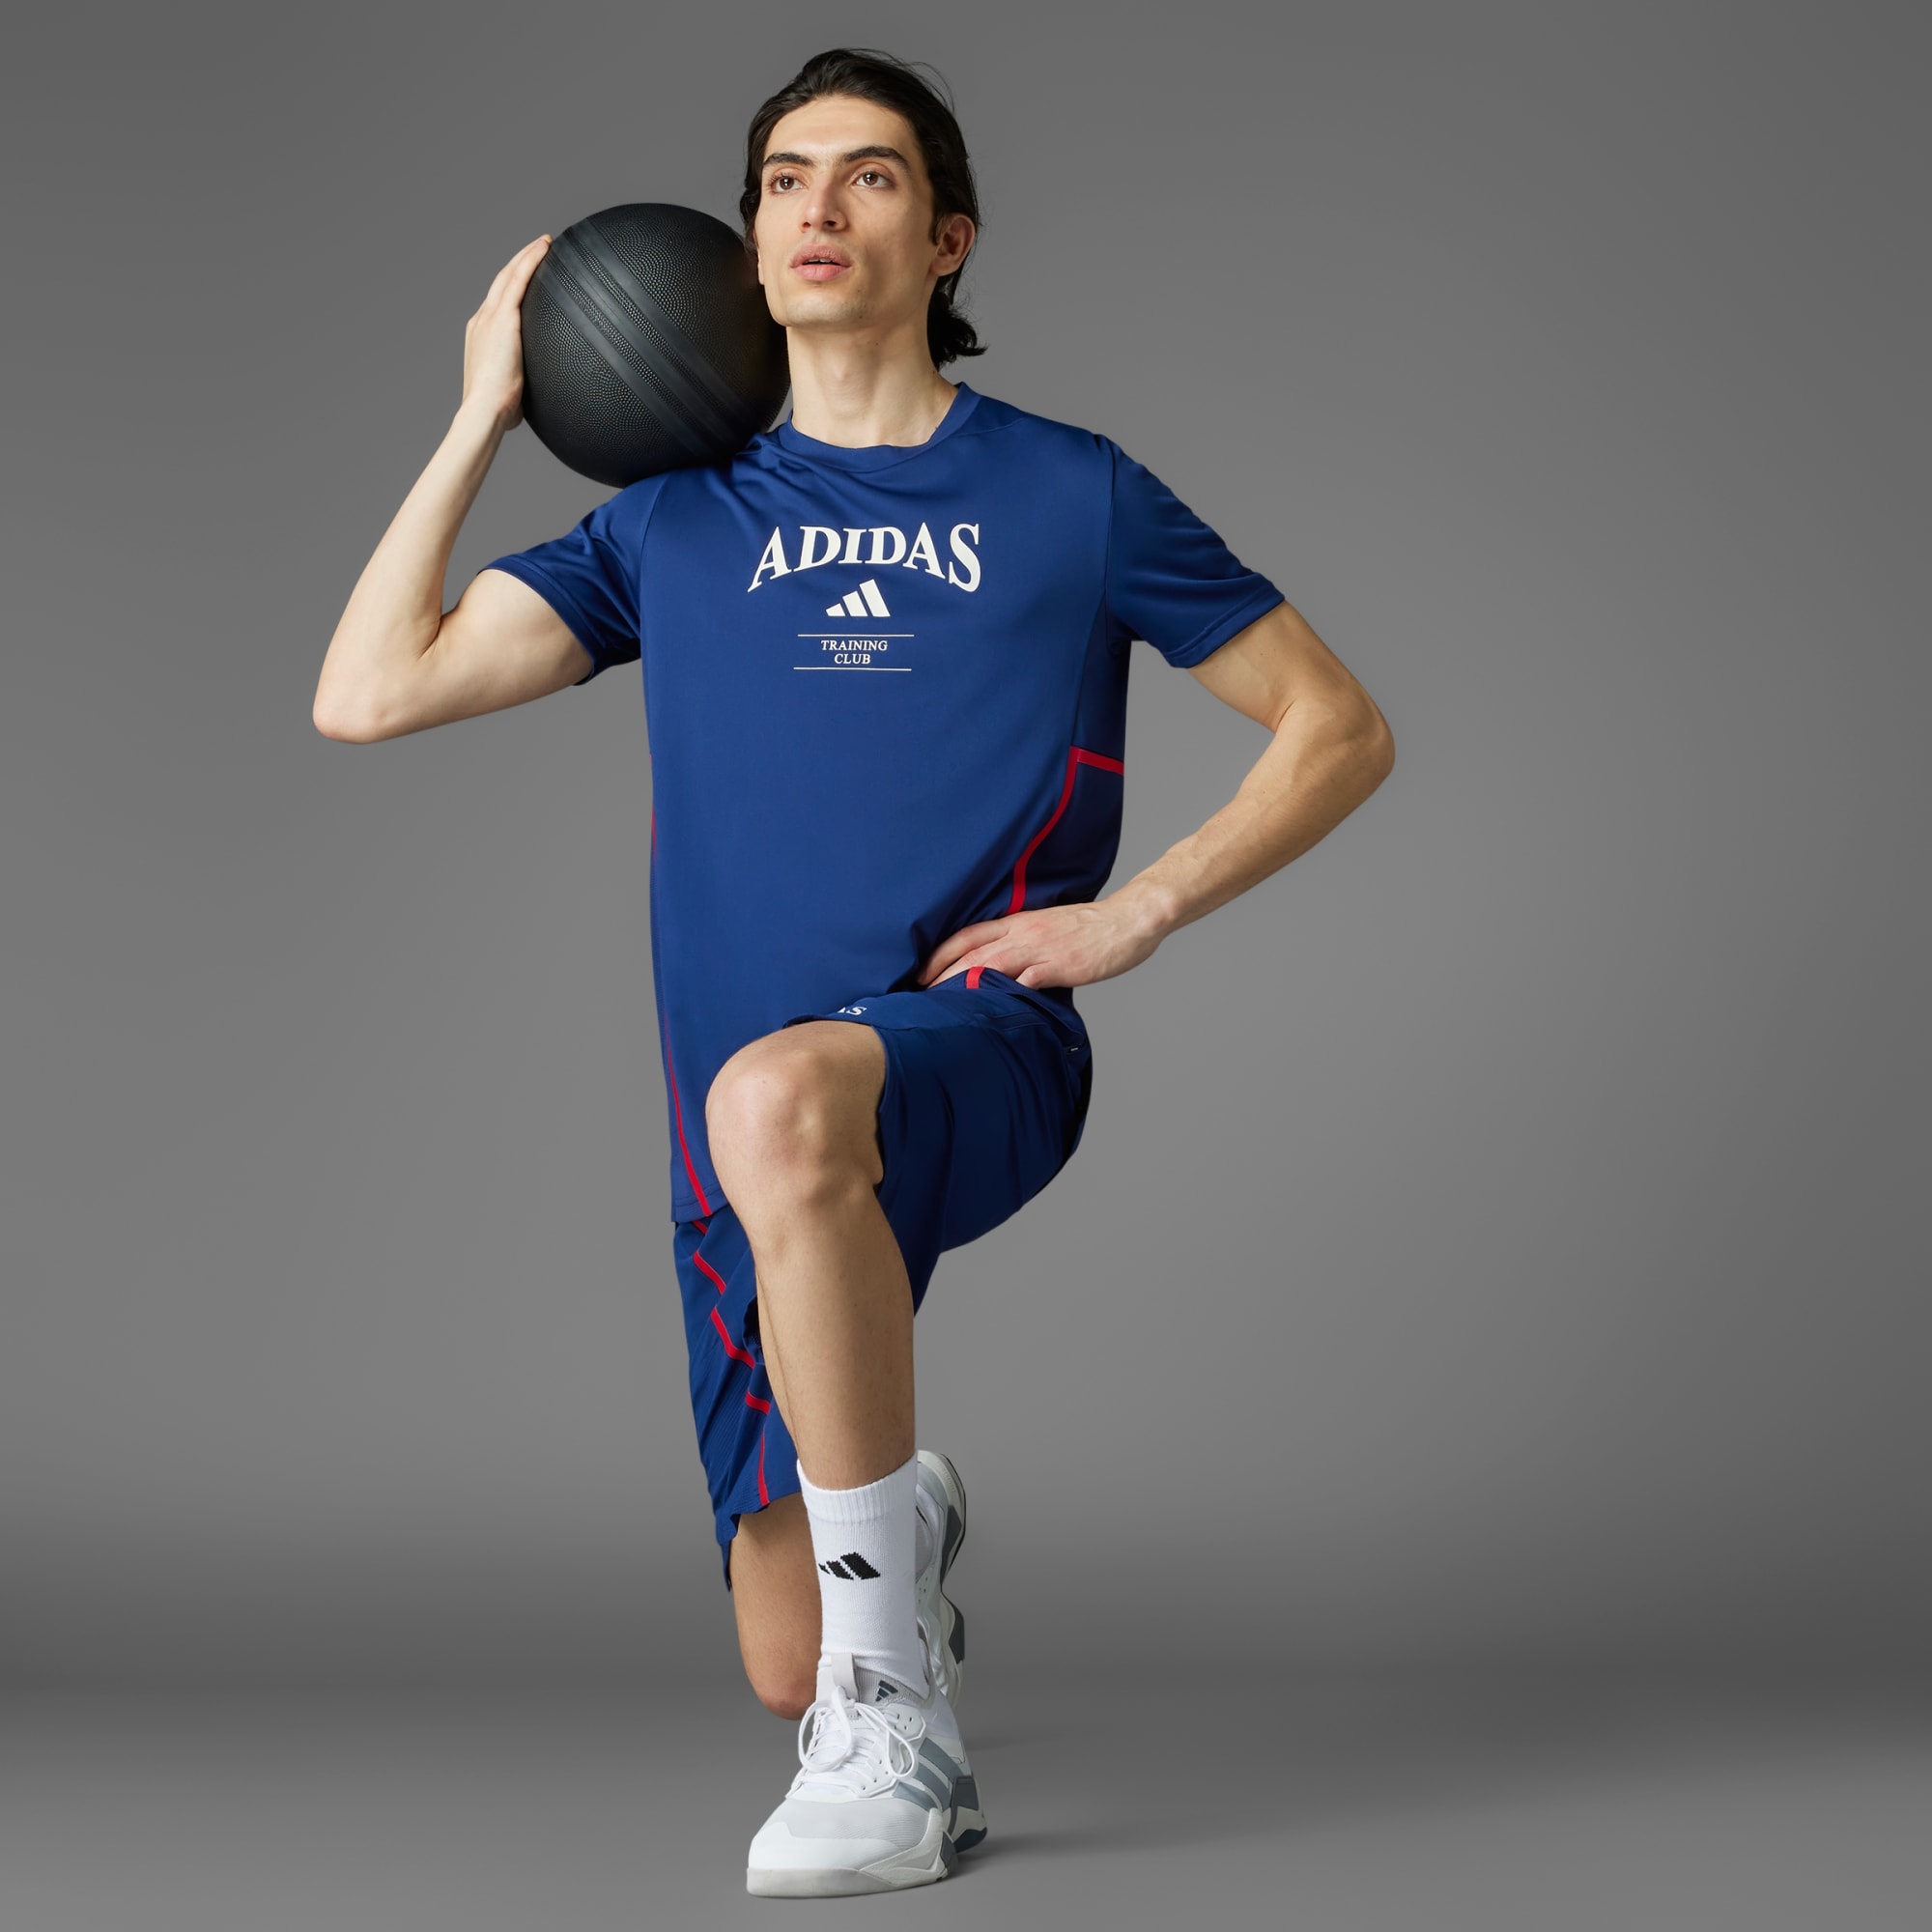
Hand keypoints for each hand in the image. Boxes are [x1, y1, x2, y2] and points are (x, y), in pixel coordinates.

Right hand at [461, 235, 550, 430]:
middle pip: (502, 280)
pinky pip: (519, 280)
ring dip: (528, 254)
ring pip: (510, 274)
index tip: (528, 274)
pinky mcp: (503, 318)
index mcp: (482, 335)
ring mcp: (490, 316)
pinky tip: (545, 248)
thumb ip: (524, 384)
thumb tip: (541, 399)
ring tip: (545, 242)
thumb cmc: (498, 411)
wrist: (485, 410)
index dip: (512, 284)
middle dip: (520, 261)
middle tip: (540, 247)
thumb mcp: (512, 392)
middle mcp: (482, 319)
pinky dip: (531, 261)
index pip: (499, 301)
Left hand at [918, 898, 1165, 991]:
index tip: (920, 973)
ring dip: (961, 984)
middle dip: (940, 974)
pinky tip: (987, 1012)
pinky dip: (1002, 995)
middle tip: (918, 996)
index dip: (940, 954)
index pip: (967, 935)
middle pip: (970, 952)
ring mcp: (1039, 949)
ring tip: (939, 1005)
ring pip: (988, 965)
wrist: (1129, 920)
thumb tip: (1004, 968)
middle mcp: (1022, 933)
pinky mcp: (1057, 966)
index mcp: (1018, 922)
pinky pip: (1024, 982)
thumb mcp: (1049, 928)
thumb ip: (1025, 945)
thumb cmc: (1092, 928)